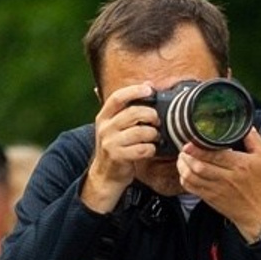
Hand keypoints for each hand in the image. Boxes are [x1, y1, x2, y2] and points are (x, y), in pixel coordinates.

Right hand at [80, 83, 160, 212]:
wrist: (105, 175)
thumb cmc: (116, 147)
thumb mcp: (115, 125)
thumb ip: (129, 107)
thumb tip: (148, 84)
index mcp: (104, 116)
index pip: (118, 97)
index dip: (135, 91)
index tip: (149, 89)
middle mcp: (105, 128)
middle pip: (134, 113)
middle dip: (151, 115)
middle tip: (157, 120)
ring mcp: (111, 143)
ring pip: (141, 132)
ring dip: (153, 134)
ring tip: (155, 137)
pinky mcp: (118, 157)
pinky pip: (142, 149)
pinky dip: (151, 149)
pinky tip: (150, 149)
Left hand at [177, 128, 260, 241]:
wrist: (258, 211)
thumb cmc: (260, 184)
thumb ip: (254, 139)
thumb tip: (245, 126)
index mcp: (239, 165)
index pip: (214, 156)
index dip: (198, 149)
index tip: (190, 143)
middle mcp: (226, 177)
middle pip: (199, 167)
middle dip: (187, 156)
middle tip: (184, 149)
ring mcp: (215, 189)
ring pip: (191, 178)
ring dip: (182, 166)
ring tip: (182, 158)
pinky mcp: (209, 197)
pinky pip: (191, 188)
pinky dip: (184, 178)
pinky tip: (185, 171)